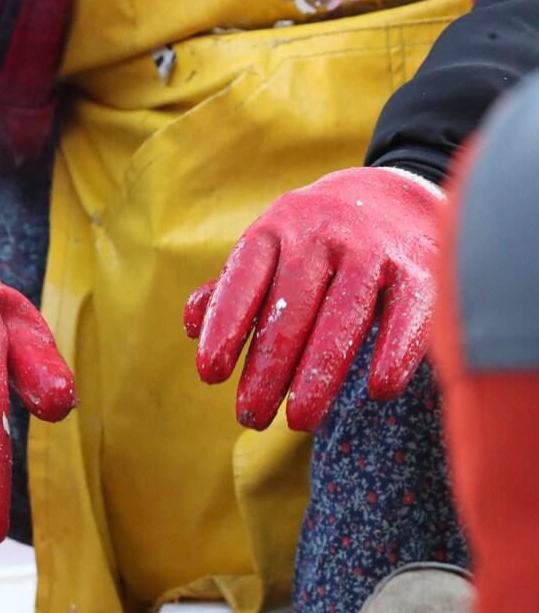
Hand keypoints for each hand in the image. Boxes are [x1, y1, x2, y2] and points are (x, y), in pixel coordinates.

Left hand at [185, 167, 441, 431]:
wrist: (393, 191)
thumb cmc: (312, 242)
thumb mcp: (267, 250)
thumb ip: (229, 289)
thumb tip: (192, 326)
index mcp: (273, 231)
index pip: (242, 281)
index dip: (225, 327)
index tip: (211, 375)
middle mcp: (319, 235)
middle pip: (290, 311)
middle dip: (268, 370)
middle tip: (251, 418)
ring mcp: (372, 249)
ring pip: (342, 318)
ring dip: (320, 374)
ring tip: (300, 421)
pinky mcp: (420, 265)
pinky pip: (408, 311)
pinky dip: (395, 350)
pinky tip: (380, 390)